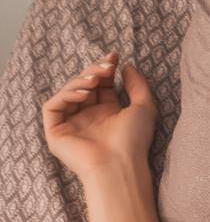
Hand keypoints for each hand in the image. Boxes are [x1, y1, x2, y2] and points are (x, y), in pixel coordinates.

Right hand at [40, 49, 156, 183]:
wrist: (120, 166)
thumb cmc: (134, 141)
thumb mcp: (143, 108)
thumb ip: (137, 86)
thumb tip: (127, 66)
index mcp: (107, 113)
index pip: (101, 85)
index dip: (105, 68)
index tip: (114, 56)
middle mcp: (88, 117)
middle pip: (84, 85)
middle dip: (93, 71)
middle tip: (105, 67)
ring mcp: (71, 124)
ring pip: (67, 92)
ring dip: (80, 81)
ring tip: (95, 79)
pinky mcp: (56, 132)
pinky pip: (53, 106)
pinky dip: (65, 95)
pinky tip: (83, 93)